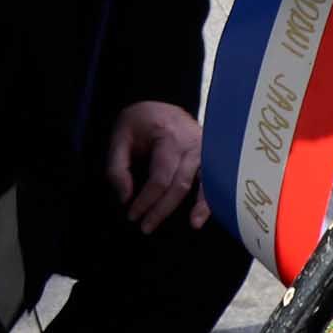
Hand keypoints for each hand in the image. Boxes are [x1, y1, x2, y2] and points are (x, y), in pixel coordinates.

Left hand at [104, 100, 205, 231]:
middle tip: (146, 227)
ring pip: (204, 183)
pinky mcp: (211, 155)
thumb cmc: (139, 122)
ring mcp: (206, 149)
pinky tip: (206, 214)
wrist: (161, 105)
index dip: (146, 200)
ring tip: (193, 224)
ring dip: (199, 206)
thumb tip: (125, 198)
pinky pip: (215, 179)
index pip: (159, 178)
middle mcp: (192, 144)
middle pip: (180, 184)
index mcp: (169, 137)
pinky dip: (212, 197)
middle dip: (162, 209)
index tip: (132, 215)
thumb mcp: (119, 137)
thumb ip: (117, 167)